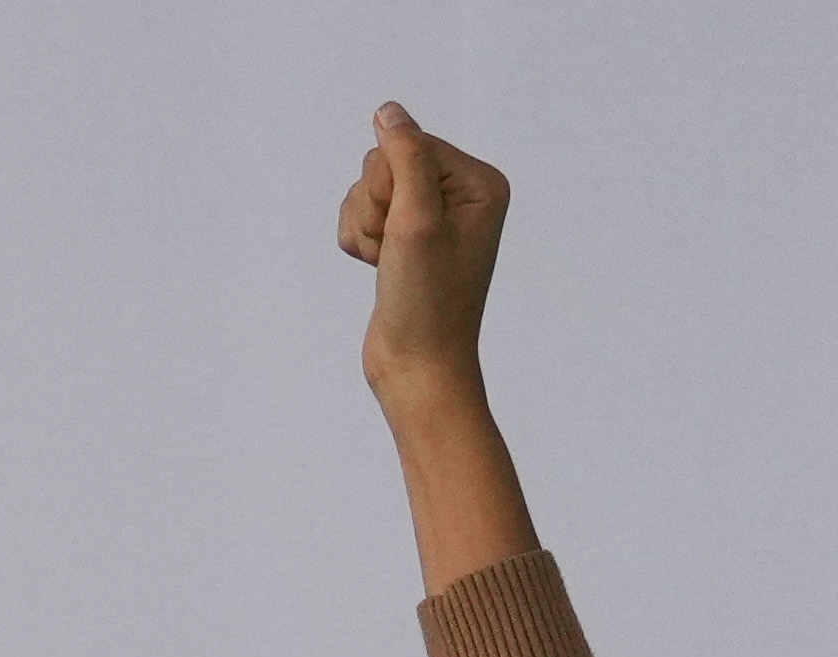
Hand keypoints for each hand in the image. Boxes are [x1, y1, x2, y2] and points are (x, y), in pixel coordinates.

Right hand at [343, 100, 505, 395]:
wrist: (417, 365)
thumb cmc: (427, 299)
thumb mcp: (417, 221)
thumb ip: (404, 157)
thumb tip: (388, 111)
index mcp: (480, 182)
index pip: (412, 146)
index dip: (391, 187)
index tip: (407, 231)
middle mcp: (459, 194)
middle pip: (385, 165)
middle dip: (375, 209)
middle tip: (396, 250)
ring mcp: (430, 217)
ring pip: (365, 192)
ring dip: (363, 229)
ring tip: (387, 265)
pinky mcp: (403, 239)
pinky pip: (359, 217)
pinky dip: (358, 244)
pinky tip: (378, 270)